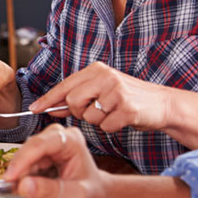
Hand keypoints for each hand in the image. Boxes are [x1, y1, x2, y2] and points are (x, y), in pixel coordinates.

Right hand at [2, 124, 108, 197]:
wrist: (97, 195)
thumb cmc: (92, 193)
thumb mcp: (76, 196)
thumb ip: (51, 191)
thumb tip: (23, 186)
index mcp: (72, 140)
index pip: (40, 144)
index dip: (22, 160)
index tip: (9, 178)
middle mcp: (58, 137)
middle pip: (28, 149)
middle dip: (20, 171)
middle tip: (14, 191)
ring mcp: (48, 144)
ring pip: (23, 158)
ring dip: (20, 176)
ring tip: (26, 194)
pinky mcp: (40, 153)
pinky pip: (24, 164)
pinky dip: (22, 178)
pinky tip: (27, 189)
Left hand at [29, 62, 172, 132]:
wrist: (163, 104)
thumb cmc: (129, 99)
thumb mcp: (103, 89)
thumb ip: (78, 96)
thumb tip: (49, 107)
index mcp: (97, 69)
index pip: (65, 85)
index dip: (48, 98)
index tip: (34, 109)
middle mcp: (106, 77)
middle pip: (73, 101)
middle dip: (80, 112)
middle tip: (96, 111)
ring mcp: (117, 92)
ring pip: (89, 116)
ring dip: (99, 121)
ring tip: (114, 112)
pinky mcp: (127, 108)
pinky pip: (105, 126)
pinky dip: (112, 127)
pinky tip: (123, 119)